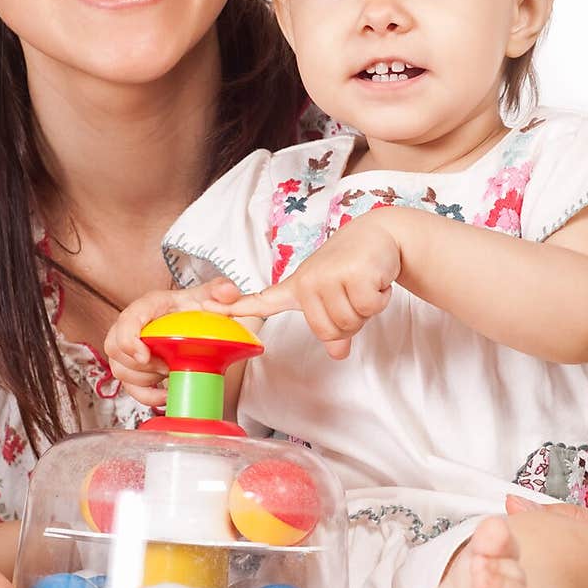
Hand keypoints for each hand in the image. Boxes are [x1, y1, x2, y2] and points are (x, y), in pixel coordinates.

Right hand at [105, 276, 242, 402]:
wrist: (193, 320)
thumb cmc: (192, 308)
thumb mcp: (207, 296)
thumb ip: (219, 290)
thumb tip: (228, 291)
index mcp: (148, 306)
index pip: (125, 321)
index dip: (129, 340)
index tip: (144, 356)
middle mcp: (132, 327)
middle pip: (116, 350)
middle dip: (144, 364)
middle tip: (168, 365)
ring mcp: (130, 349)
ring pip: (122, 371)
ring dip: (147, 379)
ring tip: (170, 373)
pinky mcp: (135, 369)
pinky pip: (130, 389)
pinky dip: (148, 396)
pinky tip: (166, 394)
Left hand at [214, 212, 400, 359]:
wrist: (380, 234)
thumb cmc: (353, 267)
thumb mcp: (336, 297)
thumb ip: (331, 326)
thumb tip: (338, 353)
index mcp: (298, 287)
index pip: (262, 301)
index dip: (235, 308)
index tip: (208, 307)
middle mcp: (307, 281)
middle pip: (328, 331)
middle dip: (351, 321)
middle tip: (354, 294)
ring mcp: (327, 276)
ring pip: (349, 322)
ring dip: (366, 309)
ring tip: (363, 284)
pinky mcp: (352, 273)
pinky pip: (368, 308)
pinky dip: (379, 298)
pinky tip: (375, 279)